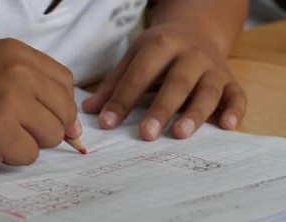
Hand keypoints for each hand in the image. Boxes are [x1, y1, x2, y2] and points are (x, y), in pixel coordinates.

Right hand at [0, 39, 79, 169]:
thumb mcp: (0, 75)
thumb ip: (41, 93)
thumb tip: (76, 129)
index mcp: (16, 53)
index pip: (65, 82)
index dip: (61, 104)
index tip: (51, 115)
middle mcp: (16, 71)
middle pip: (65, 110)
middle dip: (49, 125)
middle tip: (22, 126)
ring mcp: (8, 100)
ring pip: (53, 134)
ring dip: (32, 141)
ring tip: (5, 132)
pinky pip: (31, 154)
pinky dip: (15, 155)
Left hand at [82, 23, 246, 140]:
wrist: (196, 30)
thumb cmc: (161, 49)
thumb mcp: (135, 57)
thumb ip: (114, 84)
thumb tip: (89, 111)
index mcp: (162, 45)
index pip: (140, 75)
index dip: (122, 99)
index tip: (107, 124)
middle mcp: (190, 55)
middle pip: (177, 83)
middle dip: (161, 109)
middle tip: (146, 135)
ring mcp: (213, 68)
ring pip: (208, 91)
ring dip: (196, 113)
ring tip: (180, 134)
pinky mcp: (230, 80)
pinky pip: (237, 95)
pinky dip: (235, 110)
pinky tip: (228, 126)